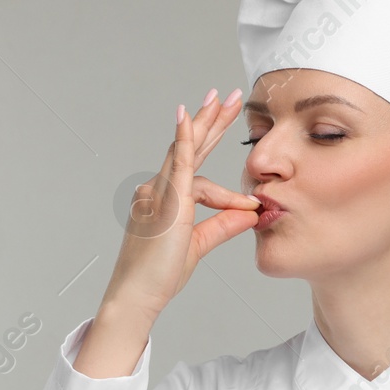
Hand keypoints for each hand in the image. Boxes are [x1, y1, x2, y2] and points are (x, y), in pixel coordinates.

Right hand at [102, 88, 261, 318]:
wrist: (138, 294)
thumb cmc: (159, 275)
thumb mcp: (199, 244)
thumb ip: (223, 225)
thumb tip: (251, 212)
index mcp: (166, 199)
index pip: (196, 171)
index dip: (223, 175)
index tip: (251, 196)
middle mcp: (159, 189)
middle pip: (189, 147)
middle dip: (211, 121)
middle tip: (228, 96)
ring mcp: (160, 192)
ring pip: (187, 148)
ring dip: (207, 123)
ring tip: (224, 99)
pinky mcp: (166, 201)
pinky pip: (177, 163)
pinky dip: (183, 138)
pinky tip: (189, 116)